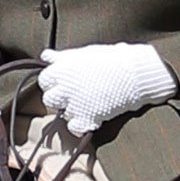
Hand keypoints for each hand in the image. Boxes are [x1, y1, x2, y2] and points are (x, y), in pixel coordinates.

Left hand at [38, 43, 176, 134]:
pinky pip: (74, 127)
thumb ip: (62, 57)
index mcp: (61, 69)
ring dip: (73, 110)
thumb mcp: (84, 53)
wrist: (135, 73)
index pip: (44, 80)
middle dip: (61, 98)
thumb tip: (46, 56)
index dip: (54, 82)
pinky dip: (81, 124)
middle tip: (75, 94)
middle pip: (50, 99)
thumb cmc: (112, 59)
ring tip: (89, 102)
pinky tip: (91, 116)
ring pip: (63, 113)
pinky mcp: (88, 117)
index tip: (64, 82)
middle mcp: (64, 87)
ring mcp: (75, 104)